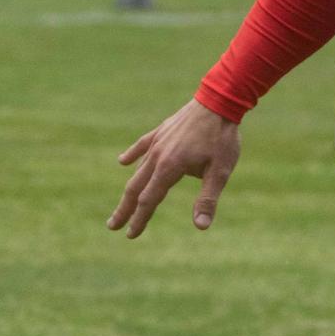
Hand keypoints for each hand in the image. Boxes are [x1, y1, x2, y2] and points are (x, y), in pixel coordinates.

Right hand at [108, 98, 240, 237]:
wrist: (219, 101)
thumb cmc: (222, 138)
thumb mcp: (220, 171)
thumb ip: (208, 199)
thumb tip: (201, 226)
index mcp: (170, 168)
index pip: (149, 200)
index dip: (140, 219)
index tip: (130, 234)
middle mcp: (158, 156)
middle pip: (136, 188)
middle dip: (125, 209)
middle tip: (112, 226)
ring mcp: (158, 142)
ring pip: (138, 169)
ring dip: (129, 189)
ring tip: (122, 204)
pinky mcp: (162, 131)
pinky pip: (142, 145)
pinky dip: (132, 155)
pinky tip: (122, 161)